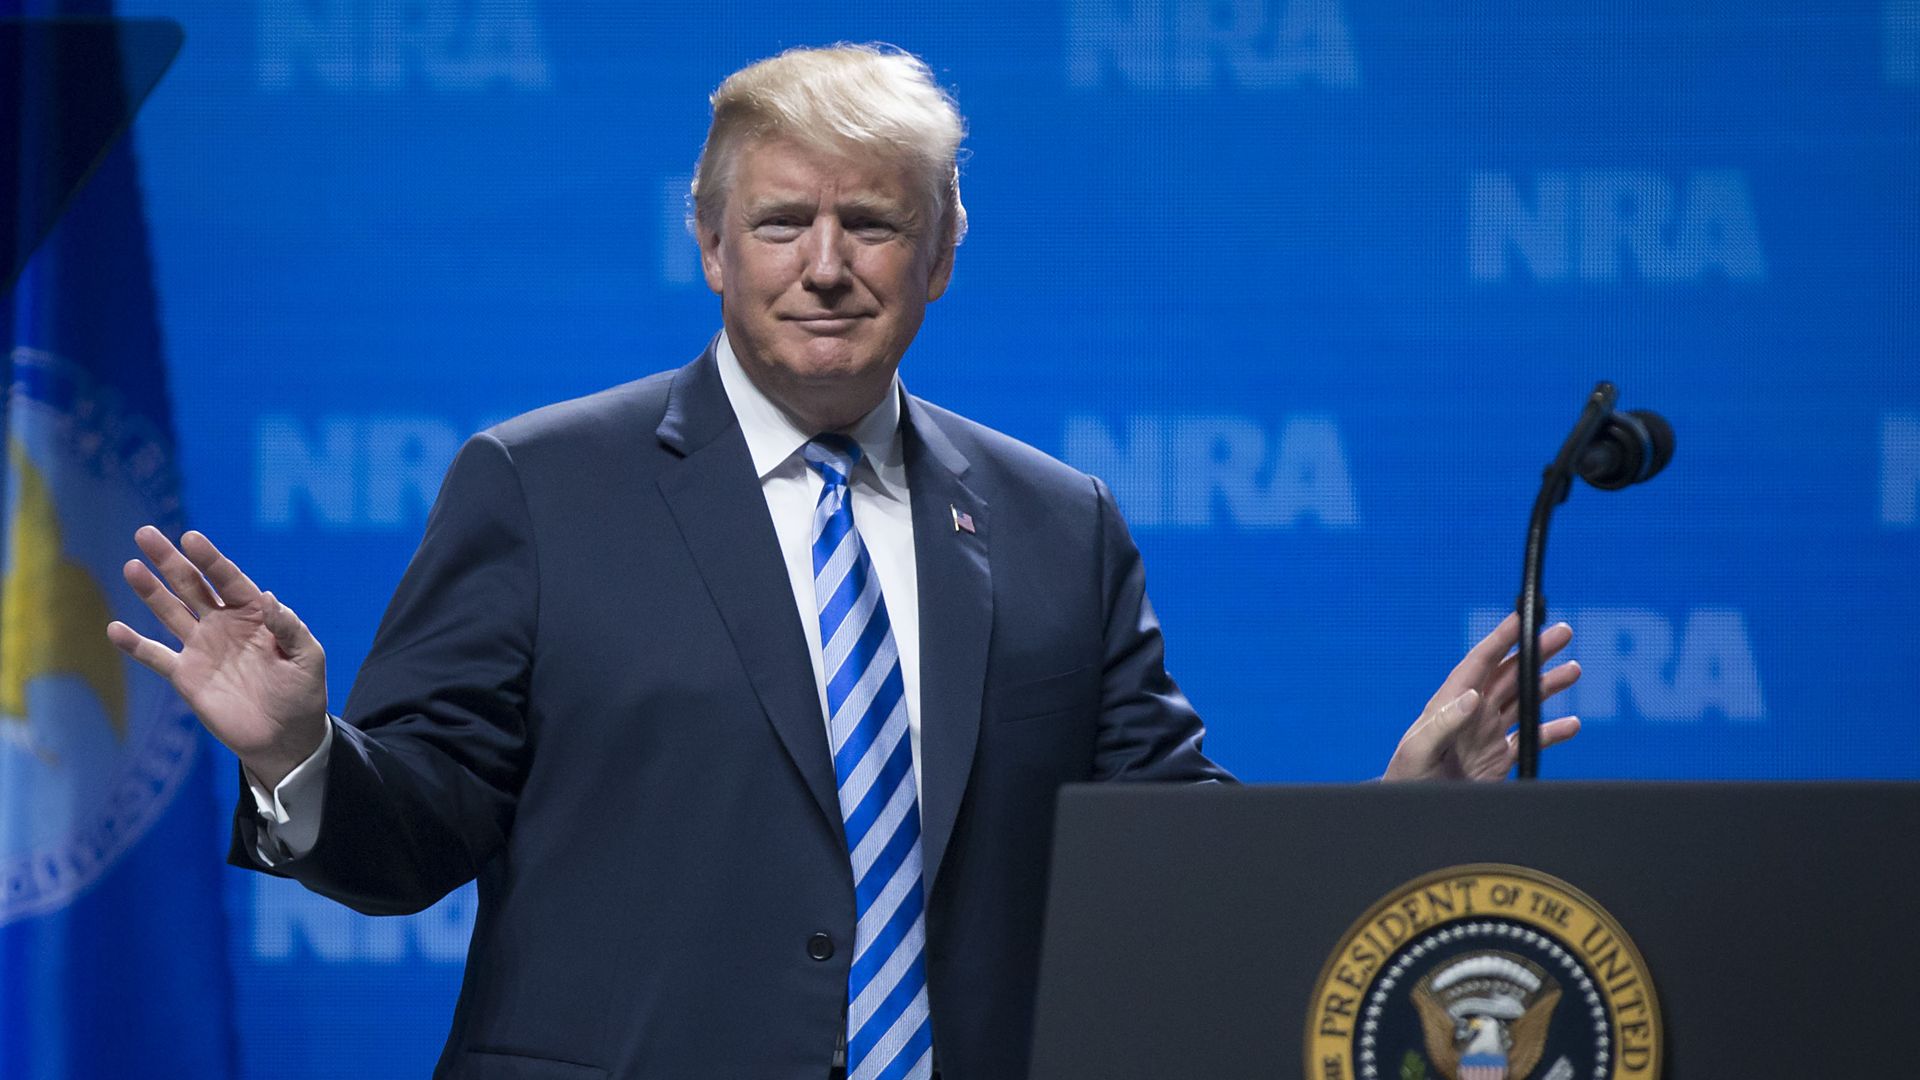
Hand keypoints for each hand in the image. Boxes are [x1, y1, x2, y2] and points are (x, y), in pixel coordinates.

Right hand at [106, 526, 327, 787]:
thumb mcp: (308, 658)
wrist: (285, 737)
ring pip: (170, 611)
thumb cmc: (302, 693)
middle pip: (192, 586)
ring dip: (150, 590)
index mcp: (254, 614)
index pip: (228, 579)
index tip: (190, 538)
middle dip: (170, 561)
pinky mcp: (186, 675)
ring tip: (132, 566)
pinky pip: (156, 656)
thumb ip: (290, 628)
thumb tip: (268, 596)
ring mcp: (202, 648)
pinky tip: (114, 628)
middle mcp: (223, 624)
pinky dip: (135, 644)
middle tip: (146, 534)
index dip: (210, 559)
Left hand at [1384, 612, 1581, 780]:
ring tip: (1573, 670)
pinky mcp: (1500, 759)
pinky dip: (1552, 732)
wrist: (1409, 812)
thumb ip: (1444, 723)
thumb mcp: (1418, 750)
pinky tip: (1571, 724)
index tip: (1522, 618)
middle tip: (1563, 633)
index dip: (1501, 639)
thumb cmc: (1405, 779)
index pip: (1479, 663)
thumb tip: (1472, 695)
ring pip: (1523, 701)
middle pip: (1509, 675)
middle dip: (1535, 653)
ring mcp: (1487, 734)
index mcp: (1450, 703)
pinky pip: (1530, 740)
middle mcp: (1472, 713)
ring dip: (1547, 685)